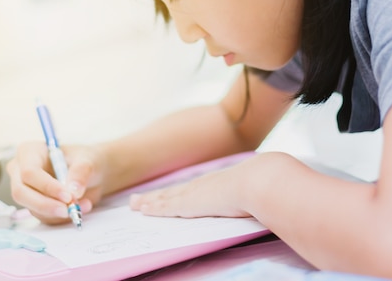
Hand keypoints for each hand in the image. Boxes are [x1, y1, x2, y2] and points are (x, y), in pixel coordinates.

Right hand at [7, 141, 105, 224]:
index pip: (29, 172)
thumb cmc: (84, 159)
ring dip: (58, 212)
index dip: (46, 186)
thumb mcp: (87, 160)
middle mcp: (21, 171)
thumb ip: (81, 172)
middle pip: (21, 193)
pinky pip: (43, 217)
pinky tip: (79, 207)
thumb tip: (73, 191)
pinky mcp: (33, 206)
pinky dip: (62, 217)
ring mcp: (25, 190)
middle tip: (69, 209)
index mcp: (30, 152)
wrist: (91, 173)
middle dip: (46, 204)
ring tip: (83, 204)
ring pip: (32, 208)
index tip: (68, 196)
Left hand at [129, 159, 253, 218]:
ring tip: (133, 204)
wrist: (255, 181)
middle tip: (136, 200)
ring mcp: (193, 194)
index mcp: (211, 184)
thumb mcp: (248, 191)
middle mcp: (198, 187)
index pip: (186, 190)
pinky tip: (143, 211)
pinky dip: (154, 209)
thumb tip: (256, 199)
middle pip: (169, 193)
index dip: (172, 193)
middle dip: (152, 197)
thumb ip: (245, 196)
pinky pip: (166, 207)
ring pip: (163, 199)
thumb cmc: (257, 186)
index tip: (161, 195)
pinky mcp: (189, 204)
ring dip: (147, 202)